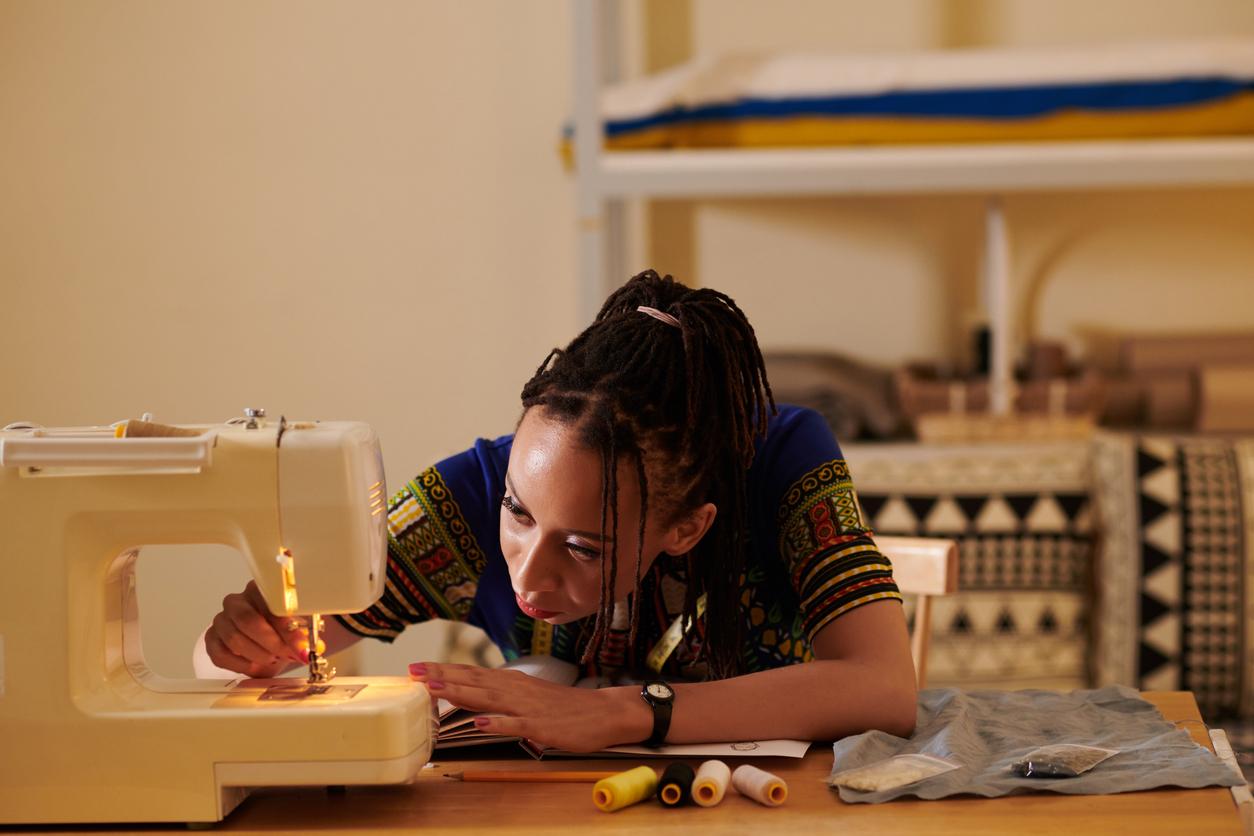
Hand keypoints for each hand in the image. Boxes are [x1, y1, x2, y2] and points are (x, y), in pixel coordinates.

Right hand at [204, 581, 305, 677]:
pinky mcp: (212, 638)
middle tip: (287, 655)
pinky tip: (255, 666)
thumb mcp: (298, 628)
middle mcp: (237, 601)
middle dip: (271, 643)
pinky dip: (240, 665)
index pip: (270, 603)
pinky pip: (220, 654)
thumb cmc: (282, 631)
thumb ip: (305, 635)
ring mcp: (221, 619)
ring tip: (274, 659)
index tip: (301, 646)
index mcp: (259, 589)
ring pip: (234, 638)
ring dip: (258, 654)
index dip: (287, 628)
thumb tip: (312, 648)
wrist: (267, 644)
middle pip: (248, 620)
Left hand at [409, 662, 651, 752]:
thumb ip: (501, 695)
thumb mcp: (528, 696)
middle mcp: (515, 690)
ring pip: (488, 698)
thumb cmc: (564, 707)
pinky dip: (497, 723)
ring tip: (435, 688)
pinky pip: (516, 725)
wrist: (603, 712)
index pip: (471, 673)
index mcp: (511, 683)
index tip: (415, 668)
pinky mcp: (541, 726)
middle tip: (413, 672)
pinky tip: (480, 722)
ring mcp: (527, 707)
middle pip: (473, 681)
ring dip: (460, 692)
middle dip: (442, 676)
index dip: (442, 670)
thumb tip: (473, 696)